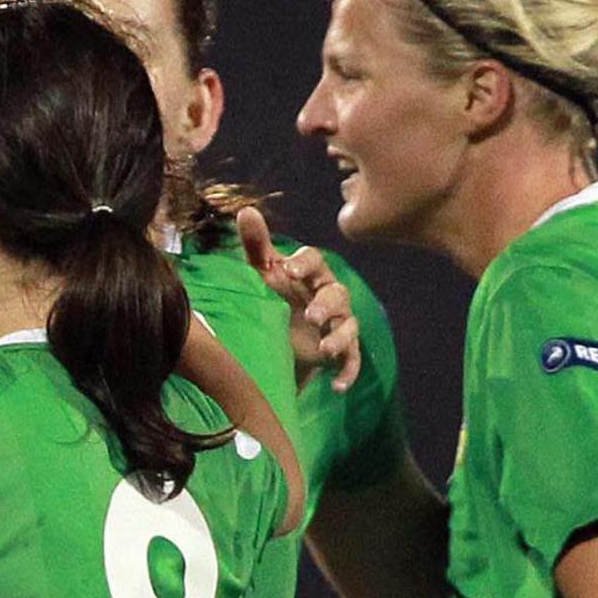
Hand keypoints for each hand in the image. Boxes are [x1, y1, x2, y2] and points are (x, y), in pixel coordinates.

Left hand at [240, 207, 359, 391]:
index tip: (289, 269)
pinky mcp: (341, 352)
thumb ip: (256, 246)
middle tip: (310, 315)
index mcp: (311, 274)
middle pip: (337, 294)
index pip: (315, 260)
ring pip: (348, 327)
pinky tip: (337, 386)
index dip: (304, 263)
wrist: (282, 339)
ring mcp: (337, 325)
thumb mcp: (263, 275)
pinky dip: (348, 372)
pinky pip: (352, 360)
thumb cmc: (274, 298)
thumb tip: (246, 211)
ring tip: (325, 348)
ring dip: (339, 337)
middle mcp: (329, 296)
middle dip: (326, 304)